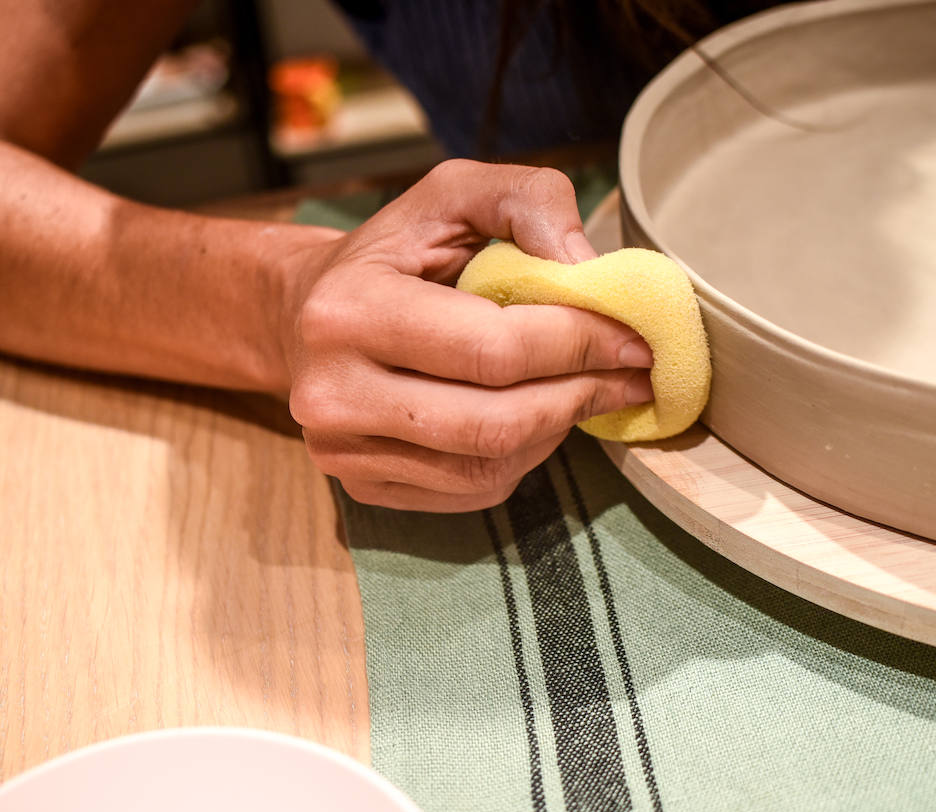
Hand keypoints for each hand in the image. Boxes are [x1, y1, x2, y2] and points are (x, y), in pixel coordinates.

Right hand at [280, 160, 654, 512]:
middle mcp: (332, 392)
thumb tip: (583, 264)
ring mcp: (341, 450)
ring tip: (586, 391)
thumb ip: (525, 199)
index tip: (635, 339)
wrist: (300, 314)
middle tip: (630, 374)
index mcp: (349, 310)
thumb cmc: (391, 254)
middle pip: (494, 421)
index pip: (492, 348)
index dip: (578, 345)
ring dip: (556, 431)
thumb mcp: (451, 195)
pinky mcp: (360, 485)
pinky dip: (521, 458)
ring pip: (487, 468)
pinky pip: (469, 492)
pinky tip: (536, 419)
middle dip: (580, 395)